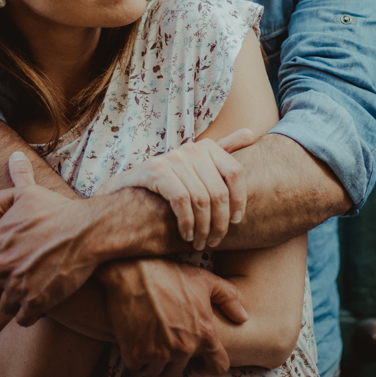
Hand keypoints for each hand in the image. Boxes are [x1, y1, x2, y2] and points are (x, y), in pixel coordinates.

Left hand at [0, 157, 103, 325]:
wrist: (88, 229)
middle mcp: (0, 265)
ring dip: (18, 303)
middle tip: (24, 283)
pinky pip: (23, 319)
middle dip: (6, 289)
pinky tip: (41, 306)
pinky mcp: (35, 301)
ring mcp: (17, 285)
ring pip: (6, 306)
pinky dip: (31, 315)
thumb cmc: (59, 210)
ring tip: (33, 295)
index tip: (12, 271)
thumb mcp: (25, 194)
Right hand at [97, 257, 247, 376]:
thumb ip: (228, 297)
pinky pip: (137, 367)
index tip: (199, 363)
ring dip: (154, 362)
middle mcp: (183, 348)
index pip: (218, 366)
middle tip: (166, 343)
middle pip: (180, 371)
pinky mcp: (135, 353)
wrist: (132, 271)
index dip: (209, 366)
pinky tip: (135, 340)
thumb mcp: (204, 279)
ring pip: (157, 372)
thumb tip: (243, 317)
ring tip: (150, 341)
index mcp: (203, 333)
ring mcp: (158, 353)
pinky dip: (136, 357)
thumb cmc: (169, 273)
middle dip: (174, 360)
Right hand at [98, 128, 254, 250]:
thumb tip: (250, 133)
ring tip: (201, 243)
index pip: (235, 173)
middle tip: (215, 241)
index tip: (236, 222)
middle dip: (220, 222)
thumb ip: (223, 149)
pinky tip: (186, 235)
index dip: (240, 199)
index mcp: (207, 147)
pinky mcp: (155, 171)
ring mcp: (172, 158)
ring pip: (202, 199)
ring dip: (204, 228)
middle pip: (219, 191)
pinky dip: (187, 222)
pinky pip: (182, 201)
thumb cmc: (168, 184)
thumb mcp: (196, 165)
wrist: (125, 192)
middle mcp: (191, 149)